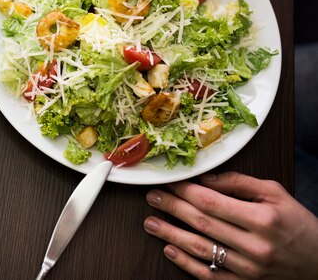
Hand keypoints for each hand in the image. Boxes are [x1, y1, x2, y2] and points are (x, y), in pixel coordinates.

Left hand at [143, 172, 317, 278]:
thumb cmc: (298, 224)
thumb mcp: (275, 194)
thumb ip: (239, 183)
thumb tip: (205, 178)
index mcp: (262, 220)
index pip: (212, 202)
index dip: (185, 191)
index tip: (169, 183)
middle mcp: (254, 246)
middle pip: (201, 223)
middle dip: (171, 208)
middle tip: (152, 197)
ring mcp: (248, 269)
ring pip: (200, 249)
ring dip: (170, 234)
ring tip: (150, 223)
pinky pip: (209, 275)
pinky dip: (186, 263)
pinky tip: (169, 250)